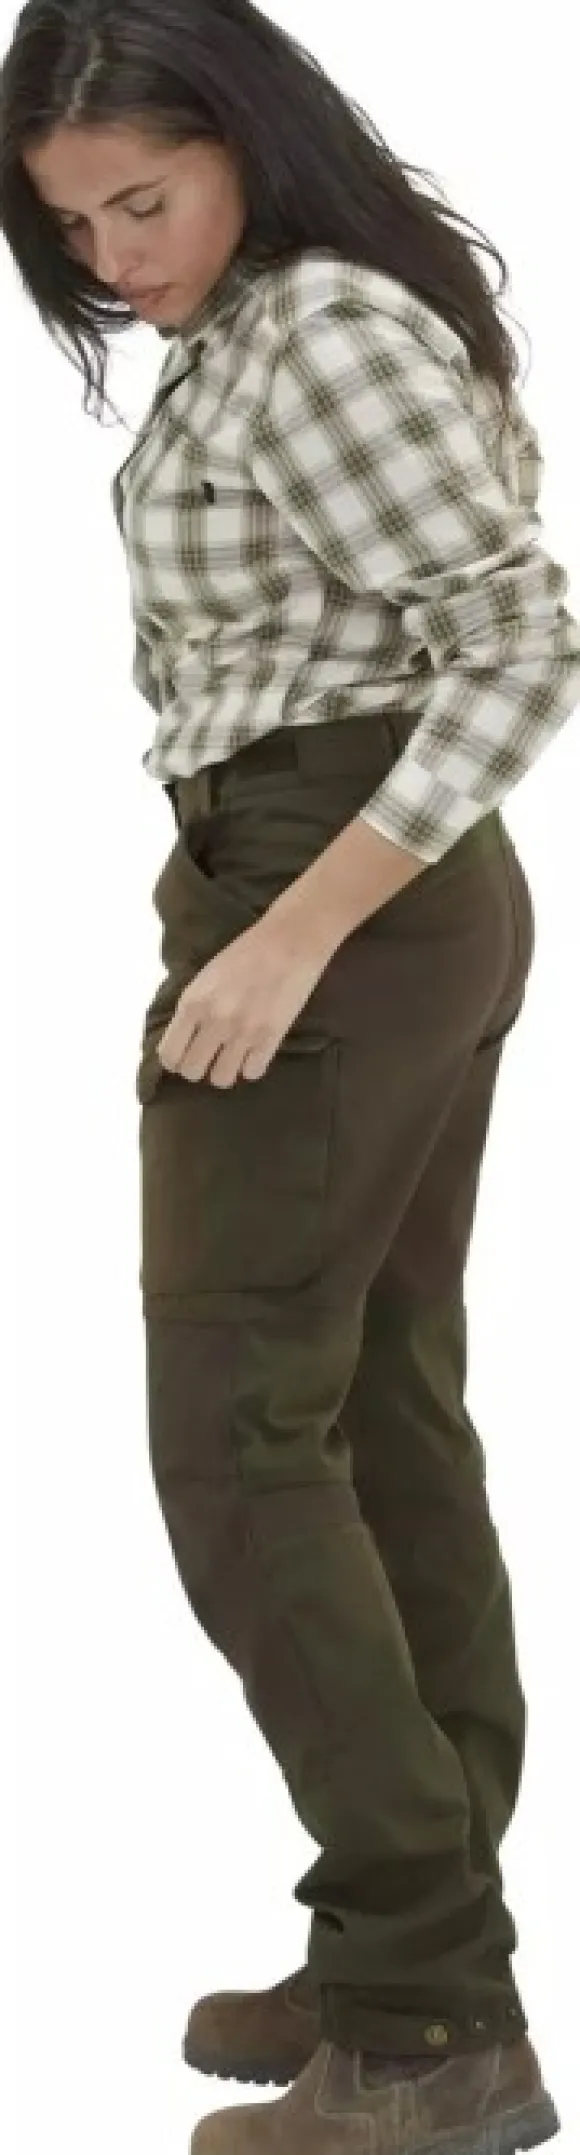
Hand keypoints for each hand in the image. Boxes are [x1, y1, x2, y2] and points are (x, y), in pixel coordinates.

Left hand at [156, 909, 334, 1086]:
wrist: (289, 941)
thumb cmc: (245, 953)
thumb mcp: (205, 978)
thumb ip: (192, 1009)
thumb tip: (182, 1040)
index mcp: (193, 1003)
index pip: (169, 1054)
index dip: (175, 1060)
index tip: (184, 1056)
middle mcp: (214, 1022)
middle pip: (192, 1072)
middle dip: (198, 1067)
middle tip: (209, 1057)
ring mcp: (243, 1032)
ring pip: (221, 1079)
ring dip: (224, 1070)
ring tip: (232, 1058)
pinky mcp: (271, 1038)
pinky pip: (252, 1073)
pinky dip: (251, 1066)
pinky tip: (254, 1052)